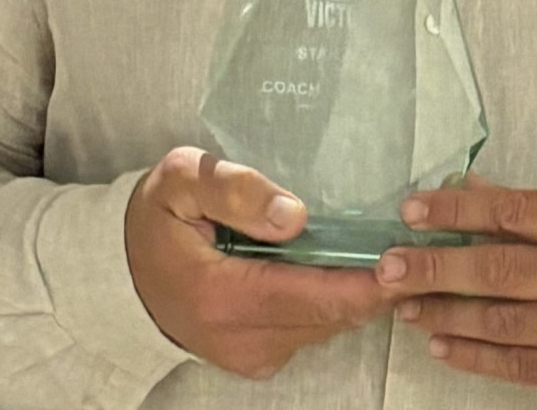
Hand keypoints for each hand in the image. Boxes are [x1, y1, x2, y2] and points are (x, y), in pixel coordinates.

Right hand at [124, 147, 396, 378]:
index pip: (316, 297)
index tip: (408, 257)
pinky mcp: (259, 356)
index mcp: (222, 296)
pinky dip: (337, 301)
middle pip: (333, 315)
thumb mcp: (181, 180)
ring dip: (361, 293)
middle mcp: (242, 339)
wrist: (120, 274)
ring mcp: (252, 354)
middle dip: (379, 285)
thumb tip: (295, 216)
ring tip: (389, 250)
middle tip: (415, 246)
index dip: (369, 282)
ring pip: (329, 325)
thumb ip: (236, 190)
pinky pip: (314, 329)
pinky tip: (350, 267)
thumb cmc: (156, 218)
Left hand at [374, 180, 536, 408]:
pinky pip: (521, 364)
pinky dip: (474, 355)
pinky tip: (441, 343)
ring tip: (407, 305)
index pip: (519, 210)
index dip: (459, 210)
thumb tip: (470, 190)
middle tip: (389, 266)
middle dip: (436, 266)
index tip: (414, 211)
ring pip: (505, 320)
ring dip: (446, 313)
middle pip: (503, 268)